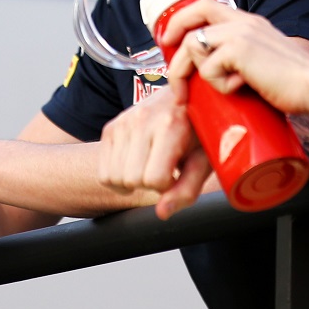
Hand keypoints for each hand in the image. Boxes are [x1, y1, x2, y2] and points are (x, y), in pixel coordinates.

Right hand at [98, 88, 211, 219]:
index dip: (168, 185)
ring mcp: (123, 122)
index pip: (154, 179)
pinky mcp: (111, 128)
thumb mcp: (204, 159)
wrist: (187, 95)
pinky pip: (104, 173)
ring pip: (114, 178)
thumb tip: (162, 213)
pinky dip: (118, 177)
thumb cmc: (200, 130)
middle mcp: (142, 120)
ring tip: (151, 166)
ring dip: (133, 182)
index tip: (178, 172)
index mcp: (170, 125)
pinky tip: (137, 164)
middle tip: (165, 169)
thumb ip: (187, 189)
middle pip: (131, 180)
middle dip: (149, 184)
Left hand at [158, 1, 308, 114]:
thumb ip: (242, 57)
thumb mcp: (263, 60)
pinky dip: (218, 85)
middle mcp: (242, 21)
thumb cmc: (294, 82)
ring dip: (198, 74)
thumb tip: (218, 71)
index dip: (182, 20)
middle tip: (174, 81)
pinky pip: (208, 68)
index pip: (205, 5)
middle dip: (174, 50)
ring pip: (194, 46)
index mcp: (248, 21)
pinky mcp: (238, 49)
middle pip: (191, 21)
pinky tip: (240, 88)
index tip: (169, 41)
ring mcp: (239, 33)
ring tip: (220, 89)